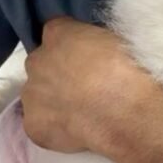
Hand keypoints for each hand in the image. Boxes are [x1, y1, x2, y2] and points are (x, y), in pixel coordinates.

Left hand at [22, 17, 148, 154]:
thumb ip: (94, 42)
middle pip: (41, 63)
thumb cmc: (131, 71)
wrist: (129, 114)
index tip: (88, 59)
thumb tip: (93, 53)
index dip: (72, 47)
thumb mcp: (115, 39)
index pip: (56, 32)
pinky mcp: (33, 126)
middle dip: (58, 73)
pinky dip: (53, 128)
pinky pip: (39, 124)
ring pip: (37, 94)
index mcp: (57, 33)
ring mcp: (31, 95)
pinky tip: (75, 131)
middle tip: (85, 87)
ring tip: (81, 113)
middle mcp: (36, 60)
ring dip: (52, 100)